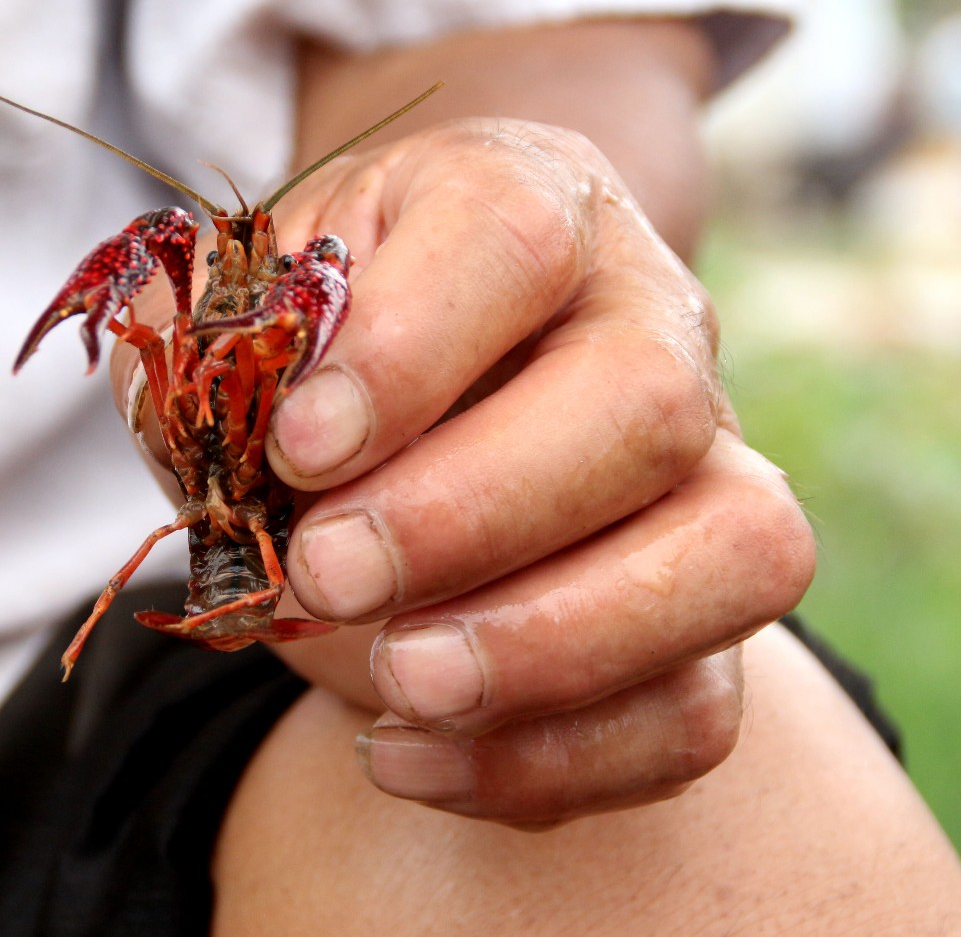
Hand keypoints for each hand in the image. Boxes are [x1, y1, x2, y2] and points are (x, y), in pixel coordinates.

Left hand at [256, 116, 813, 826]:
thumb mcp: (242, 321)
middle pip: (646, 403)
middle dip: (470, 515)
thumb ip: (222, 346)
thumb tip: (223, 407)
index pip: (512, 236)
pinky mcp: (704, 612)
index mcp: (525, 201)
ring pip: (737, 553)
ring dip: (551, 644)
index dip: (404, 350)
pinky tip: (409, 752)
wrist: (396, 425)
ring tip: (397, 679)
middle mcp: (650, 319)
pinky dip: (552, 759)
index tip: (298, 449)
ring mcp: (709, 468)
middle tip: (325, 575)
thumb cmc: (312, 361)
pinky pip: (696, 707)